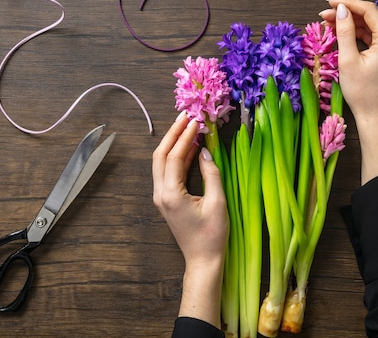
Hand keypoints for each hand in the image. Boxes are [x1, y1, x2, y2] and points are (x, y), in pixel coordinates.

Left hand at [152, 113, 228, 325]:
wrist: (202, 261)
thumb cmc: (212, 235)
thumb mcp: (217, 203)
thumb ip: (211, 174)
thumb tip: (206, 151)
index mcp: (170, 194)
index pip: (174, 156)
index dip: (184, 136)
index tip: (195, 120)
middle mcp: (160, 193)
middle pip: (160, 155)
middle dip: (173, 134)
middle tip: (186, 116)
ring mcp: (161, 197)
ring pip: (162, 162)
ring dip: (174, 143)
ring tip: (187, 126)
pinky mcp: (167, 200)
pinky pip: (168, 172)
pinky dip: (177, 156)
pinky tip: (190, 147)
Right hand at [320, 0, 377, 183]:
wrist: (374, 114)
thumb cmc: (361, 91)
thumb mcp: (348, 60)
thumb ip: (344, 31)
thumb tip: (340, 9)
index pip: (368, 9)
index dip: (347, 3)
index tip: (328, 2)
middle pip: (369, 16)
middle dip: (346, 12)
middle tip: (324, 15)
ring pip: (370, 25)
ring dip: (350, 22)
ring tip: (328, 23)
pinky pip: (372, 36)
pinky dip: (356, 32)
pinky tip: (341, 32)